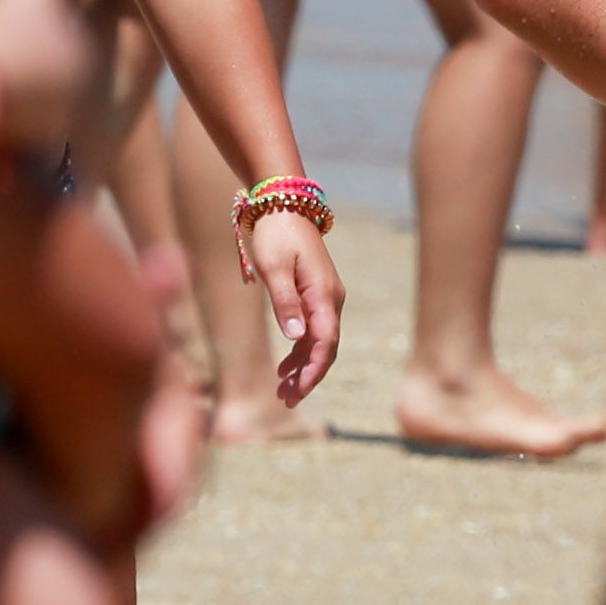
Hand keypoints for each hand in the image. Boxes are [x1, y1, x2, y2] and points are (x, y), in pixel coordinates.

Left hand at [235, 197, 343, 405]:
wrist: (283, 203)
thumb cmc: (275, 233)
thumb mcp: (273, 267)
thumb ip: (285, 303)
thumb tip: (296, 337)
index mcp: (323, 294)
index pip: (324, 342)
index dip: (313, 371)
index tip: (297, 393)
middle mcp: (331, 298)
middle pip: (326, 347)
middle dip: (308, 377)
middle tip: (285, 401)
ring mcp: (325, 296)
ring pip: (320, 341)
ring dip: (303, 368)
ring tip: (282, 392)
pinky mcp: (315, 294)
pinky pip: (313, 330)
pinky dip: (300, 351)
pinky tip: (284, 368)